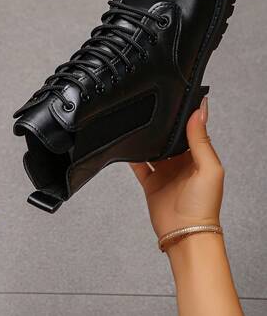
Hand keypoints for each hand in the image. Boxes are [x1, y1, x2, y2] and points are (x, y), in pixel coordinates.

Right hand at [130, 98, 223, 238]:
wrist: (185, 234)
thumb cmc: (203, 206)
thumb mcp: (209, 168)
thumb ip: (201, 140)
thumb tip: (200, 112)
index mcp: (199, 157)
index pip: (190, 131)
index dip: (182, 119)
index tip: (173, 103)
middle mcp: (181, 163)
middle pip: (168, 140)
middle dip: (161, 129)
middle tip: (152, 112)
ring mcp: (165, 173)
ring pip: (152, 150)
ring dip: (146, 141)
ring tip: (138, 127)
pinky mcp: (151, 183)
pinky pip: (139, 166)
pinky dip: (132, 157)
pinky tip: (127, 147)